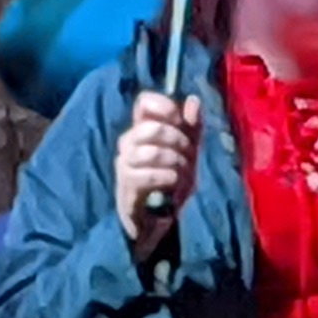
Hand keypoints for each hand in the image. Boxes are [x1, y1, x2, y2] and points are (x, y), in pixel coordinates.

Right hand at [113, 90, 198, 249]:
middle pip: (150, 127)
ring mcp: (124, 163)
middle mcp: (129, 142)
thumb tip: (192, 100)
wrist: (158, 217)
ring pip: (150, 151)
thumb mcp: (190, 151)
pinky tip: (172, 183)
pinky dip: (166, 177)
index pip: (144, 102)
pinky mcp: (125, 185)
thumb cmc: (172, 179)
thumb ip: (193, 126)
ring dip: (174, 162)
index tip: (179, 119)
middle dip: (177, 140)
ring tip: (182, 172)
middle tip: (188, 154)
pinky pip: (145, 174)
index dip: (164, 105)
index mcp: (144, 127)